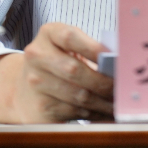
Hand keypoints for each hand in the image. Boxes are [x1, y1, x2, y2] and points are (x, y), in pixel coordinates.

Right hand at [0, 22, 114, 122]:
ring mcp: (35, 83)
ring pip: (77, 95)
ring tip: (118, 102)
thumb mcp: (68, 47)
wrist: (25, 89)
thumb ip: (89, 49)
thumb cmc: (58, 62)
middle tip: (122, 88)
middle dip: (104, 81)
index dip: (94, 48)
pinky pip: (73, 112)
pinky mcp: (39, 107)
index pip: (70, 37)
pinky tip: (102, 111)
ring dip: (103, 102)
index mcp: (48, 34)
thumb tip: (117, 63)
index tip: (114, 58)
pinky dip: (92, 114)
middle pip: (75, 70)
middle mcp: (37, 56)